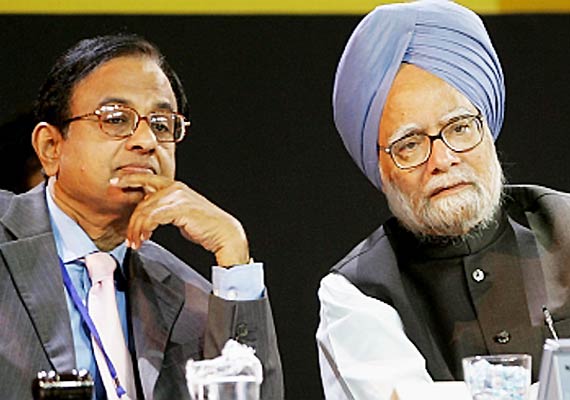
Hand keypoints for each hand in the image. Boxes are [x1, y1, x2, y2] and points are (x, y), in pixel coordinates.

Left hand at [110, 175, 249, 266]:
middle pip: (142, 202)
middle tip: (128, 236)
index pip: (146, 180)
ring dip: (137, 229)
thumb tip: (150, 215)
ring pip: (145, 211)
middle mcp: (175, 188)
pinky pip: (152, 218)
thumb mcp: (180, 213)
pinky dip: (145, 230)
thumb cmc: (204, 226)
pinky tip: (145, 239)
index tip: (115, 183)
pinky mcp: (178, 208)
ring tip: (135, 243)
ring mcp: (177, 197)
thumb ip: (165, 209)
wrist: (223, 233)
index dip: (129, 179)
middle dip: (131, 221)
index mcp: (175, 186)